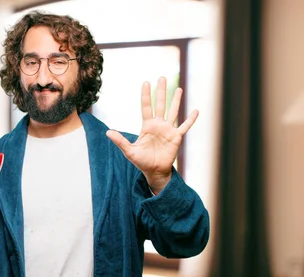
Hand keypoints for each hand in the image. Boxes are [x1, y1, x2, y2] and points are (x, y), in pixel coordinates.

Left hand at [106, 77, 197, 193]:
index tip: (146, 82)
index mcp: (147, 126)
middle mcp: (158, 125)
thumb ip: (120, 141)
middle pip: (160, 104)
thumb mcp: (129, 151)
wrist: (154, 171)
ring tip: (179, 88)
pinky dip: (190, 119)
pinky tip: (196, 110)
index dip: (146, 95)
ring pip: (173, 111)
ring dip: (176, 100)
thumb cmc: (141, 161)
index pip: (146, 107)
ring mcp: (168, 130)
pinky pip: (185, 126)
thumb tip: (107, 132)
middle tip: (162, 77)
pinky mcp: (176, 137)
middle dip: (161, 91)